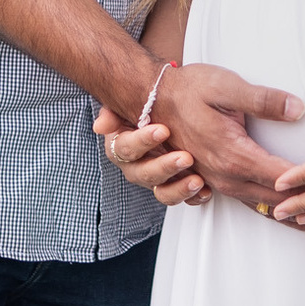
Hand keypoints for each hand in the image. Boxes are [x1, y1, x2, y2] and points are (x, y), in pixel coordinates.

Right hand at [92, 108, 208, 205]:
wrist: (162, 121)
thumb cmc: (143, 112)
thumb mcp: (126, 106)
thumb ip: (113, 112)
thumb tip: (100, 126)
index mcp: (121, 146)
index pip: (126, 147)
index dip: (142, 140)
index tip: (162, 130)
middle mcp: (135, 167)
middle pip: (145, 173)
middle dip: (165, 167)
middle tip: (185, 157)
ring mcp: (154, 180)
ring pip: (162, 192)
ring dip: (179, 188)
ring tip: (197, 180)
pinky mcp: (172, 189)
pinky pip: (181, 199)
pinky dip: (193, 197)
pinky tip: (205, 190)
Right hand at [149, 62, 304, 211]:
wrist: (152, 99)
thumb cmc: (189, 89)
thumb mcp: (226, 86)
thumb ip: (264, 100)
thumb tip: (298, 109)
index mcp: (234, 154)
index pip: (285, 177)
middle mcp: (227, 176)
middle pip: (278, 199)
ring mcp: (218, 182)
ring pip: (262, 207)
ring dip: (293, 217)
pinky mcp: (213, 182)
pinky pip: (247, 205)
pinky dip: (271, 213)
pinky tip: (283, 218)